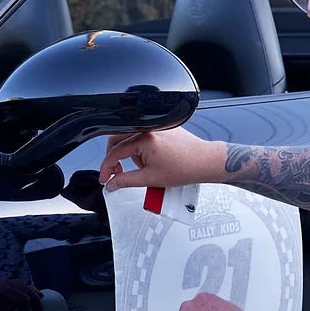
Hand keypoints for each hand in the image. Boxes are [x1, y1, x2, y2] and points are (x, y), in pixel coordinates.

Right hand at [98, 128, 224, 191]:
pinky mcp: (162, 128)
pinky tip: (150, 160)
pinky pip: (142, 135)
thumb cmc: (185, 168)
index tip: (105, 179)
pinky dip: (140, 149)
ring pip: (129, 138)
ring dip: (128, 154)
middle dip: (113, 159)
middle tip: (116, 173)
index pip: (114, 153)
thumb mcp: (150, 179)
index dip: (106, 169)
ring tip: (141, 169)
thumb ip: (126, 181)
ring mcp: (155, 126)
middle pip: (117, 141)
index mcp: (143, 139)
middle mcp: (148, 128)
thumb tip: (112, 184)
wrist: (205, 161)